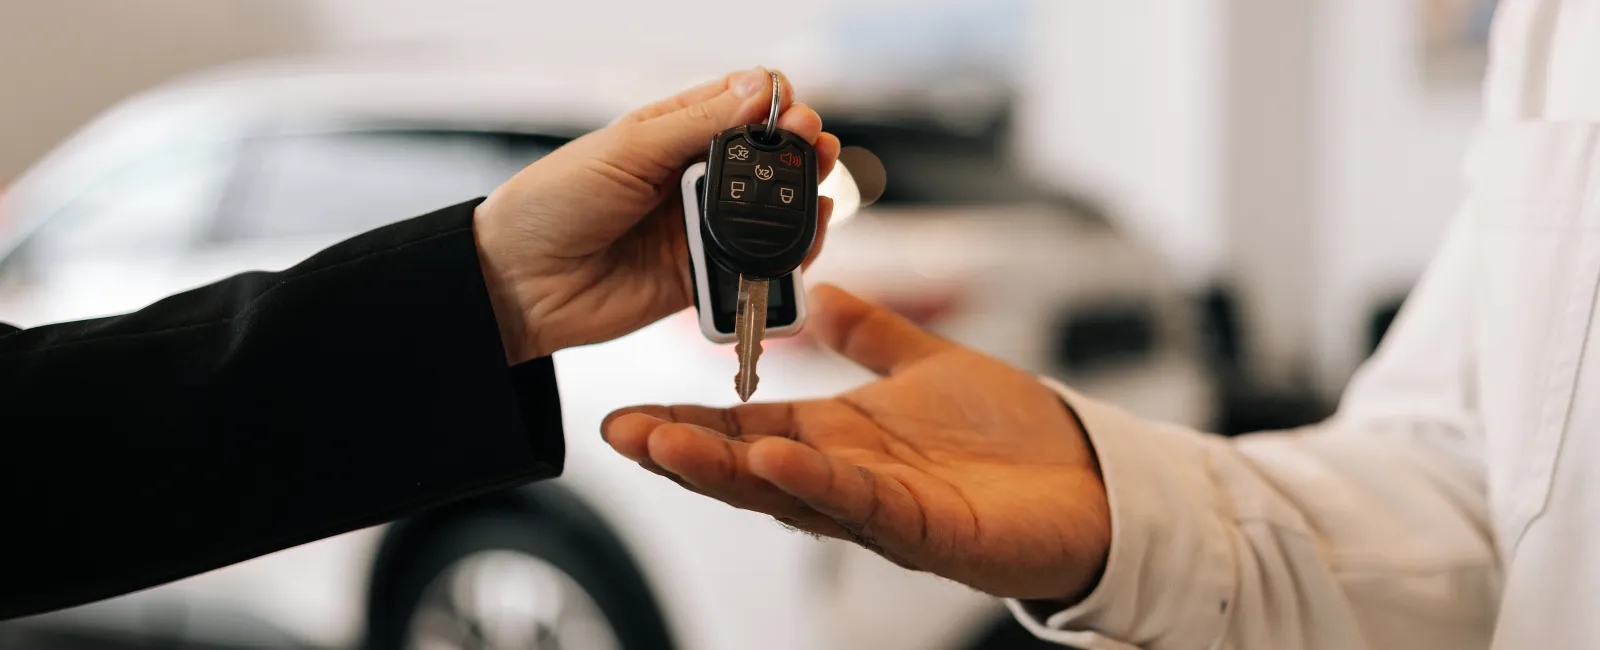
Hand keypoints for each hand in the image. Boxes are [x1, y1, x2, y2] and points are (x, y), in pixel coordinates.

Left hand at [475, 67, 841, 362]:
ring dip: (803, 199)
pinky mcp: (700, 279)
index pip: (739, 106)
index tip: (792, 109)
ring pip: (769, 212)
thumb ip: (697, 125)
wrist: (515, 283)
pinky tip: (808, 237)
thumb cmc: (552, 204)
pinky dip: (787, 254)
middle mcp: (689, 179)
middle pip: (765, 160)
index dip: (773, 104)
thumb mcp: (625, 150)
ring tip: (822, 185)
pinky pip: (755, 265)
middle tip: (816, 145)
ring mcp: (697, 229)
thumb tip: (760, 89)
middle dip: (799, 149)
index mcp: (669, 134)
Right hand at [601, 285, 1111, 602]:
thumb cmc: (1014, 438)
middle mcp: (852, 479)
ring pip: (792, 492)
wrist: (1092, 479)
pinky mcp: (930, 530)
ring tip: (669, 446)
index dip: (692, 421)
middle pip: (752, 467)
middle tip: (621, 434)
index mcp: (844, 440)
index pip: (752, 431)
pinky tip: (776, 458)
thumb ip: (871, 335)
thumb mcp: (927, 364)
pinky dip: (817, 482)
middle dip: (684, 452)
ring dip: (727, 471)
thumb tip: (819, 299)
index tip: (631, 412)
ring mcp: (886, 509)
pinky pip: (864, 504)